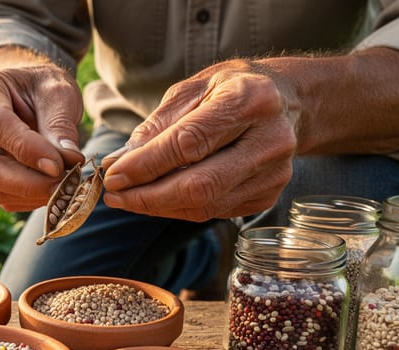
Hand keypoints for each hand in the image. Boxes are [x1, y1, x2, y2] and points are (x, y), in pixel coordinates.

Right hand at [0, 63, 84, 211]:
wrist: (27, 92)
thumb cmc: (41, 87)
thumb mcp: (57, 91)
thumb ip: (60, 123)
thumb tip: (69, 159)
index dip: (26, 149)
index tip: (58, 165)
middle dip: (28, 182)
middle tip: (66, 184)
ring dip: (31, 194)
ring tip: (65, 186)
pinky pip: (1, 196)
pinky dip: (29, 198)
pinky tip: (52, 188)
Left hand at [100, 59, 297, 220]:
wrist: (286, 102)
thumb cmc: (230, 90)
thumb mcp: (192, 89)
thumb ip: (157, 126)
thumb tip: (120, 161)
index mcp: (250, 100)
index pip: (189, 143)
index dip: (146, 165)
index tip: (113, 175)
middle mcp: (269, 140)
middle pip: (199, 184)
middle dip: (148, 196)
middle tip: (113, 196)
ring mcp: (274, 173)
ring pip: (204, 204)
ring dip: (158, 206)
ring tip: (128, 198)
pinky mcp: (268, 196)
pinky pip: (213, 211)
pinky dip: (179, 208)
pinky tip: (158, 198)